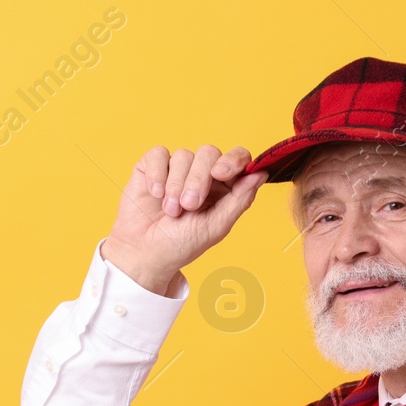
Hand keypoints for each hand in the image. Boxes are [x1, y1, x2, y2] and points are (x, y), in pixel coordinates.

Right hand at [102, 144, 267, 295]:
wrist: (144, 252)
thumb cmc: (182, 244)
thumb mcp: (216, 226)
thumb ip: (239, 200)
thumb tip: (260, 174)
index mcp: (224, 187)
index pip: (238, 158)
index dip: (233, 160)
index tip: (220, 173)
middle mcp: (203, 173)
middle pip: (210, 153)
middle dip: (199, 179)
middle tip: (189, 205)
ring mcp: (178, 168)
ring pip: (184, 155)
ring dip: (176, 185)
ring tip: (171, 210)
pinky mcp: (153, 165)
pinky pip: (159, 154)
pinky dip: (158, 174)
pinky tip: (156, 194)